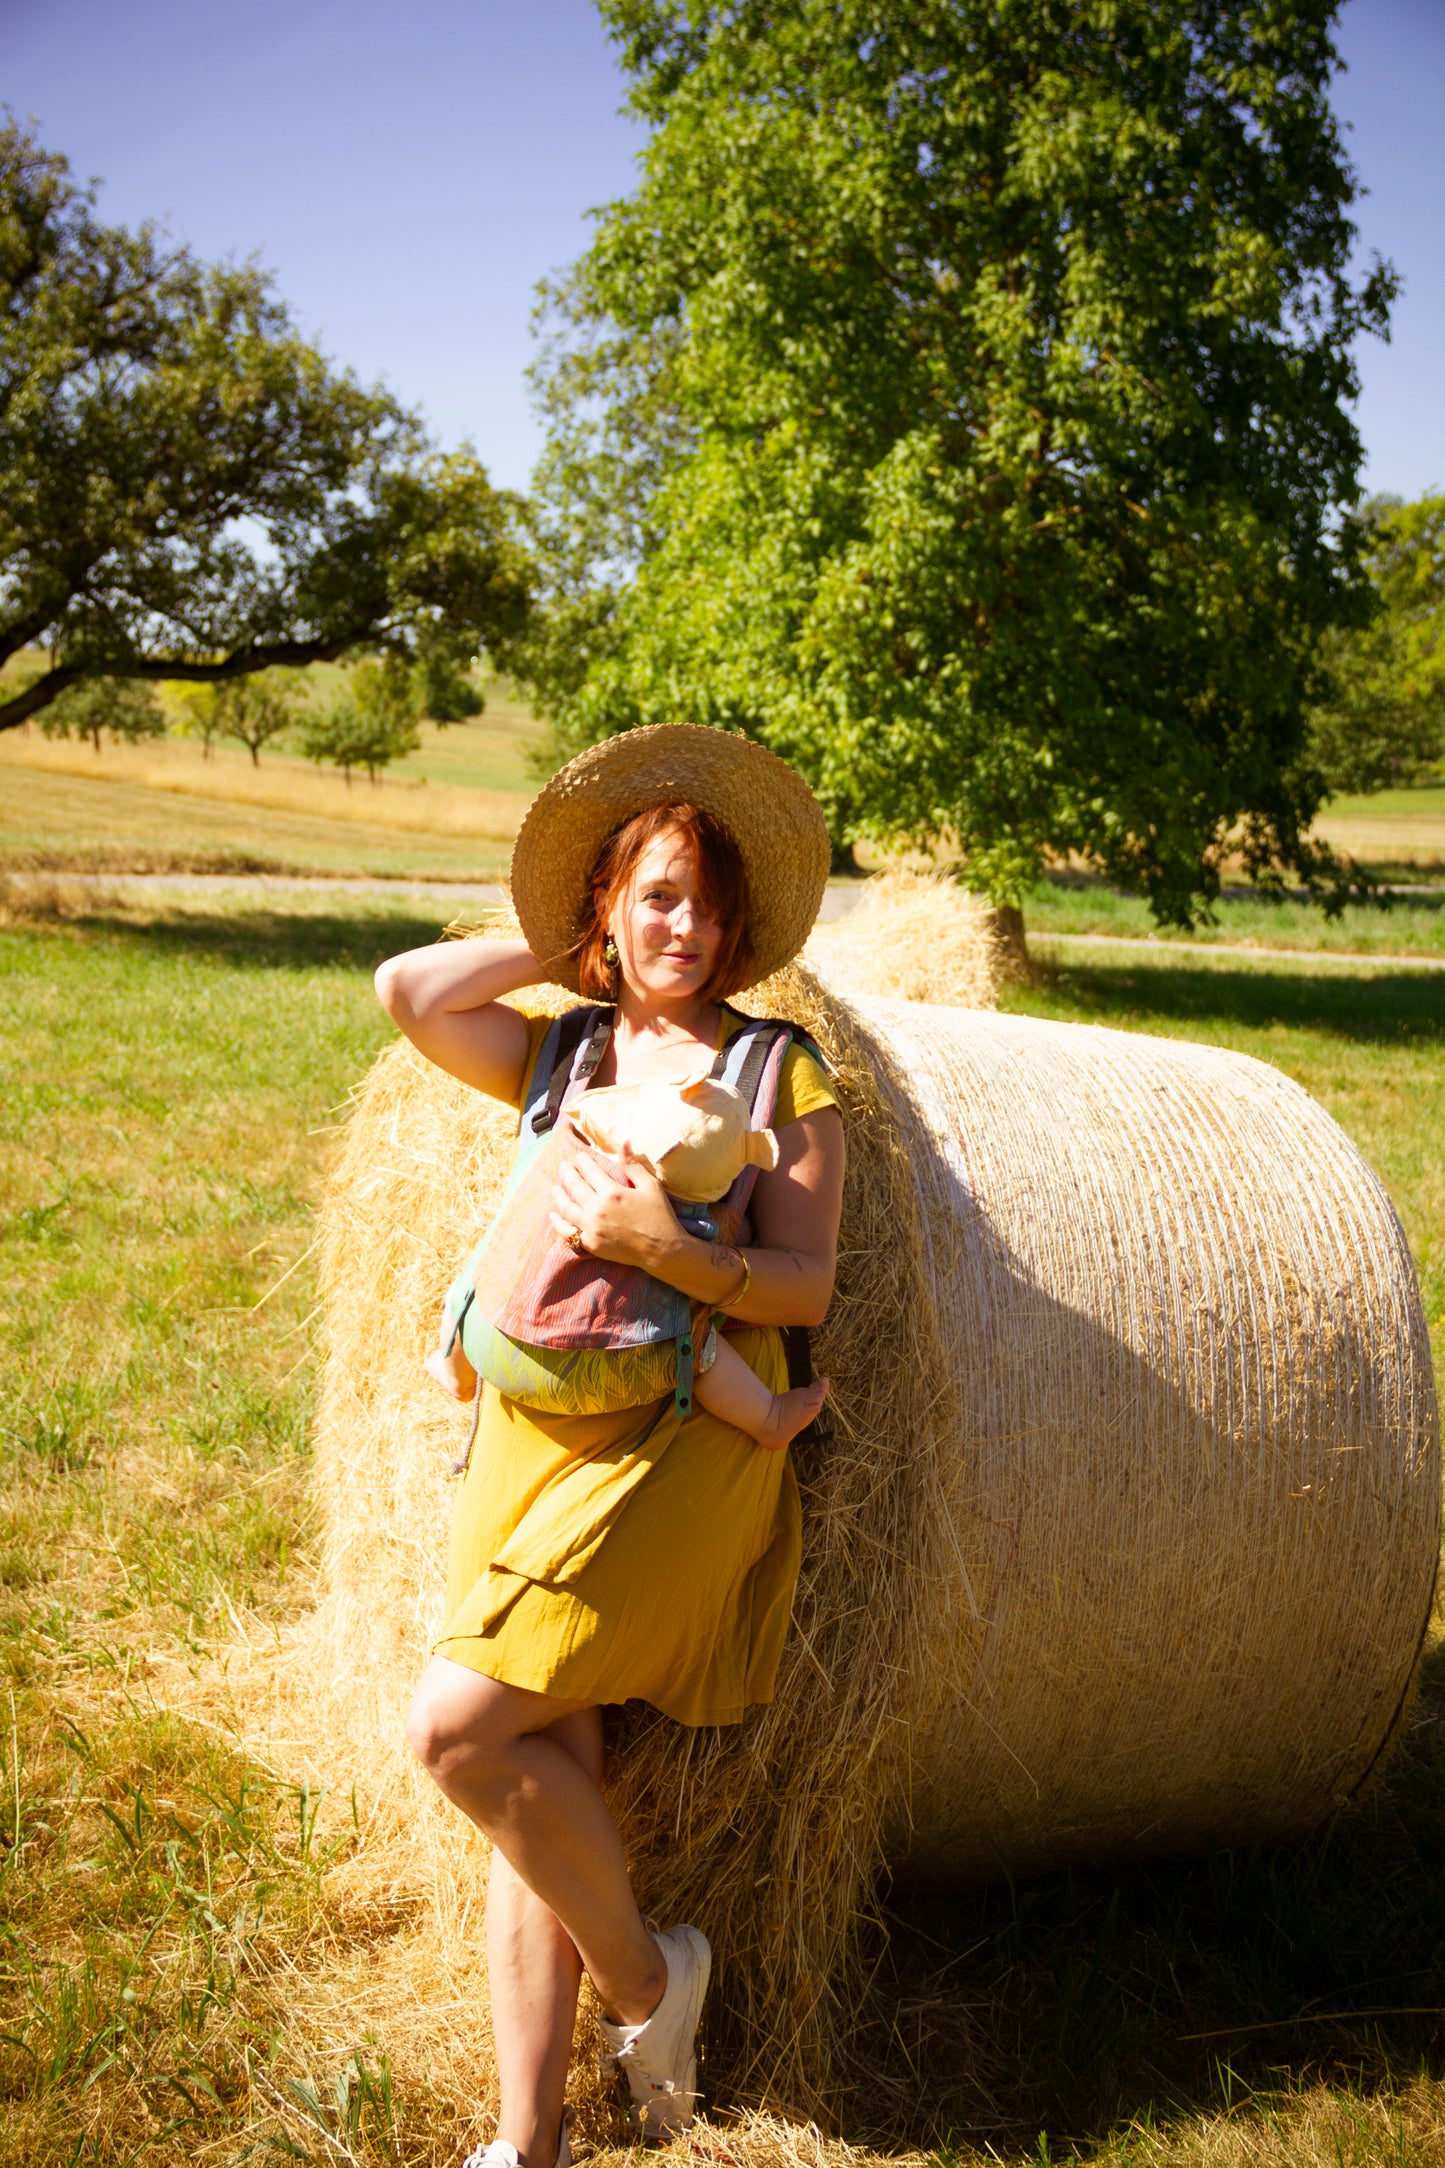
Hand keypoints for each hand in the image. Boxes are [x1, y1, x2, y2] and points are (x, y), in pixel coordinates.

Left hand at [549, 1141, 679, 1272]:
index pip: (590, 1171)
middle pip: (575, 1186)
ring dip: (559, 1195)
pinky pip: (568, 1232)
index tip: (580, 1155)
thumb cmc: (659, 1215)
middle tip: (563, 1165)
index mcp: (612, 1192)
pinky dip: (558, 1223)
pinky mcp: (590, 1244)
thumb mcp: (650, 1186)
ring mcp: (592, 1228)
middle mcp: (598, 1209)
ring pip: (566, 1208)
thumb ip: (633, 1164)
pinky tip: (554, 1215)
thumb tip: (623, 1141)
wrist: (662, 1250)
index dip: (583, 1161)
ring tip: (555, 1187)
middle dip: (567, 1173)